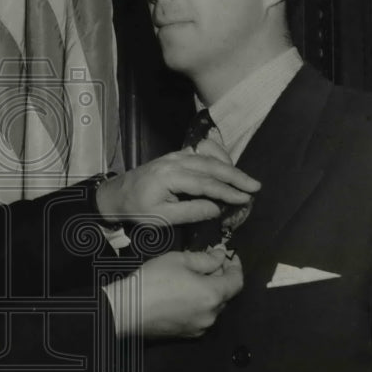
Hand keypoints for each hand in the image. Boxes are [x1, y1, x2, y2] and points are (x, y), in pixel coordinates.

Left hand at [95, 149, 259, 225]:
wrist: (115, 195)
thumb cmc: (136, 210)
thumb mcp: (161, 218)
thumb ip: (190, 212)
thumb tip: (217, 208)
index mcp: (170, 177)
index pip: (205, 183)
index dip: (227, 191)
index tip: (244, 198)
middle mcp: (174, 161)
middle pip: (210, 165)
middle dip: (235, 176)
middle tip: (255, 186)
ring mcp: (174, 156)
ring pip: (207, 157)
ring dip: (228, 166)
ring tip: (245, 179)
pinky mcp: (174, 156)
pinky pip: (199, 152)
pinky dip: (216, 157)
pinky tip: (227, 164)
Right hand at [103, 250, 242, 338]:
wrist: (127, 310)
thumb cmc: (154, 280)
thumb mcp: (179, 260)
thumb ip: (205, 259)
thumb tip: (220, 256)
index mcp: (213, 295)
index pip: (237, 281)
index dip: (235, 266)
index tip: (229, 254)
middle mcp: (212, 315)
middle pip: (225, 294)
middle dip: (221, 277)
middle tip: (209, 262)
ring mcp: (199, 328)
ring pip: (212, 307)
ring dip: (209, 292)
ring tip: (194, 278)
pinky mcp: (186, 335)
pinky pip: (200, 316)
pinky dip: (199, 304)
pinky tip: (184, 295)